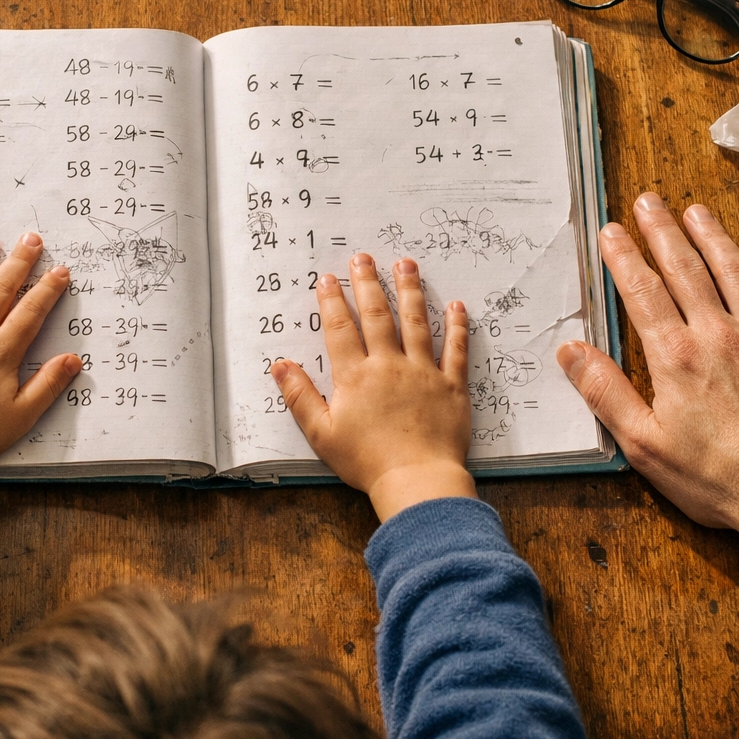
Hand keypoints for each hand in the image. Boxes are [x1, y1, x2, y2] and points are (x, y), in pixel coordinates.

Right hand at [271, 254, 474, 521]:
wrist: (416, 480)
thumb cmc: (366, 461)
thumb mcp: (322, 433)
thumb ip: (300, 396)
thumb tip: (280, 365)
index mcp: (355, 376)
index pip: (341, 329)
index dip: (332, 301)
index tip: (328, 278)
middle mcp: (389, 365)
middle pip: (378, 315)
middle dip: (368, 283)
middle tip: (363, 258)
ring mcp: (423, 372)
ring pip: (416, 322)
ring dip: (410, 291)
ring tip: (406, 264)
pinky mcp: (451, 386)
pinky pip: (456, 350)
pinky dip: (457, 327)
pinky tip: (457, 306)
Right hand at [557, 193, 738, 566]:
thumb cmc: (718, 479)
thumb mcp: (644, 445)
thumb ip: (606, 392)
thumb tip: (570, 351)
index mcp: (676, 357)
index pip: (642, 292)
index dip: (624, 257)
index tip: (611, 231)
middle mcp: (719, 334)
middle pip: (686, 269)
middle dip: (663, 232)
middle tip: (648, 202)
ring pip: (734, 271)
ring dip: (712, 236)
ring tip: (695, 211)